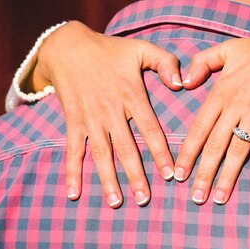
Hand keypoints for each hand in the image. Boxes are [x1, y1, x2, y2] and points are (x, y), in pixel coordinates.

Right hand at [33, 21, 181, 206]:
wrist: (68, 45)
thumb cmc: (110, 50)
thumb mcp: (141, 49)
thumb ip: (165, 62)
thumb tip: (181, 84)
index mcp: (131, 94)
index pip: (150, 128)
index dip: (160, 152)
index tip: (169, 174)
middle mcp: (111, 110)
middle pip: (125, 148)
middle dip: (135, 175)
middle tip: (144, 199)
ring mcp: (90, 117)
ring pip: (101, 153)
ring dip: (108, 179)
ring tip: (116, 203)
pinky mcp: (73, 121)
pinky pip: (73, 149)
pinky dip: (72, 172)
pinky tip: (74, 193)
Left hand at [174, 19, 249, 203]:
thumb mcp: (228, 49)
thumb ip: (202, 62)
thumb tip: (184, 82)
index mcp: (221, 91)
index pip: (199, 127)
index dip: (187, 153)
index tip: (178, 174)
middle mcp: (236, 104)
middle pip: (215, 144)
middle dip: (203, 173)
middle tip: (195, 198)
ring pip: (239, 150)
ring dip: (229, 176)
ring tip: (220, 198)